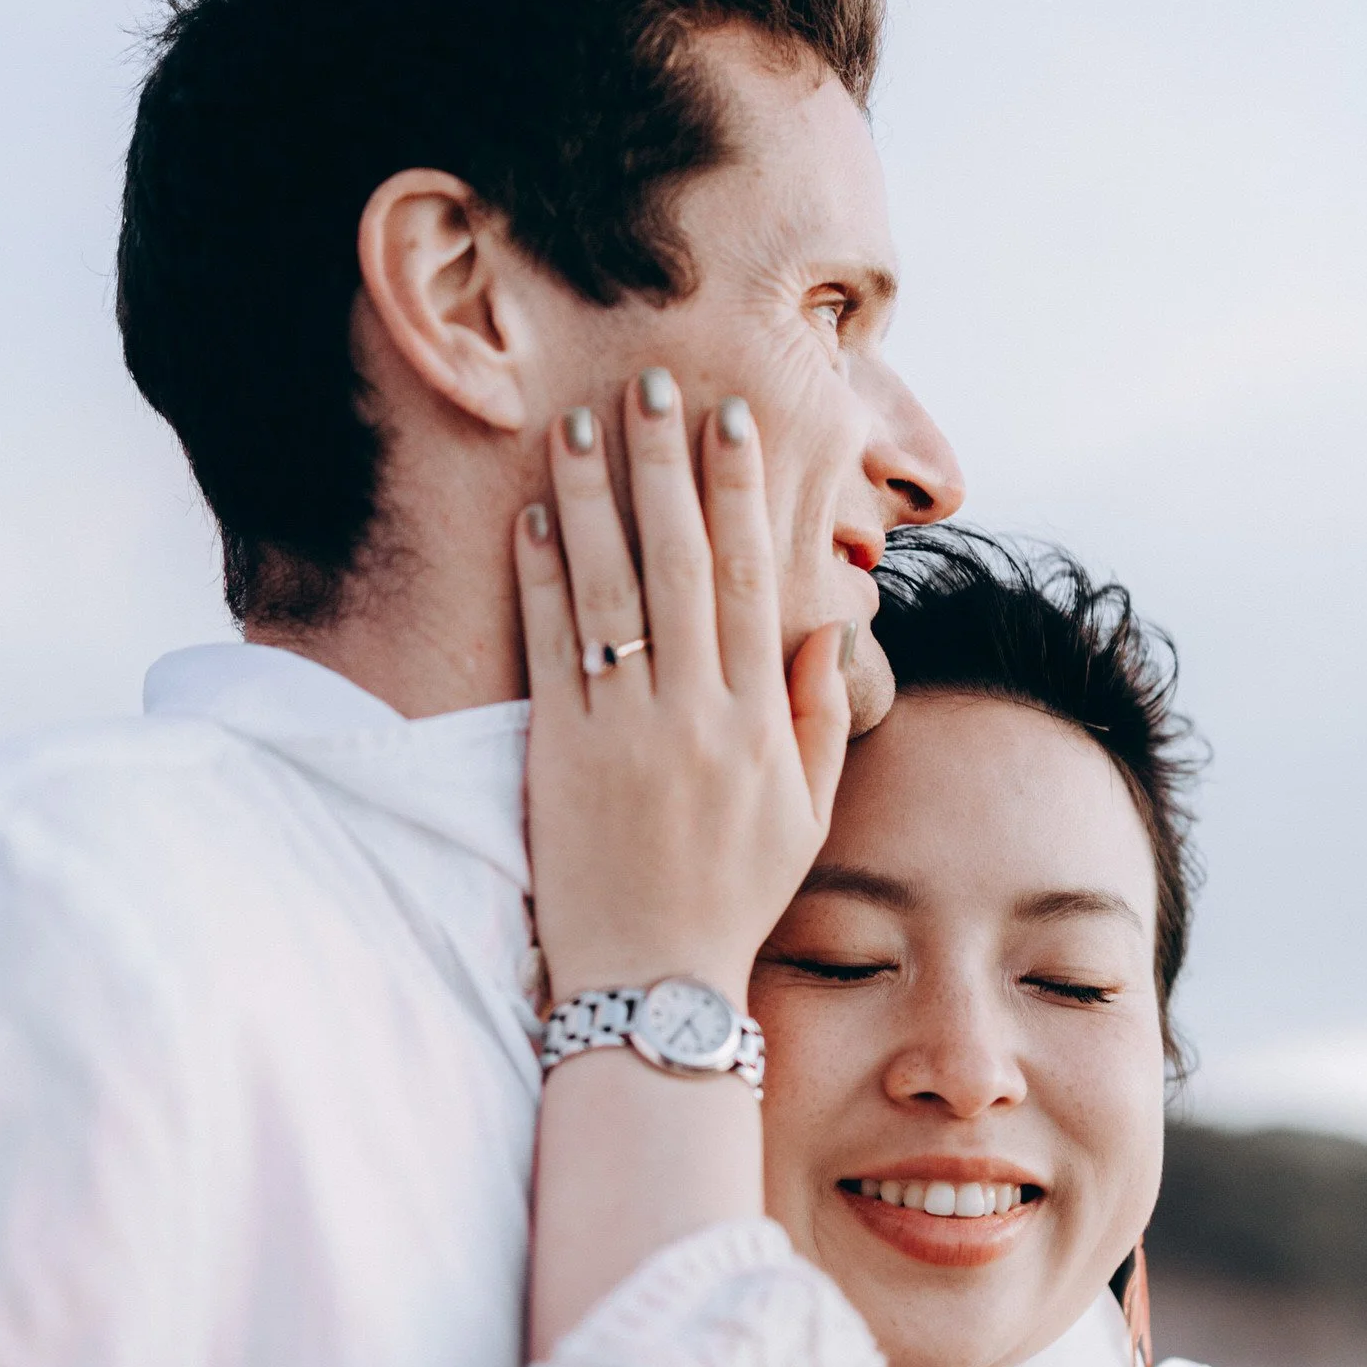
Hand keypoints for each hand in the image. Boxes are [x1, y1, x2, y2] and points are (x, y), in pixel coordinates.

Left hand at [516, 372, 851, 1010]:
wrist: (652, 981)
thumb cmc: (733, 896)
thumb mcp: (806, 813)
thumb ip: (822, 718)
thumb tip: (828, 628)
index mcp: (762, 721)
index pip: (752, 580)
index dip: (740, 495)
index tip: (732, 423)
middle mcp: (698, 714)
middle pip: (679, 563)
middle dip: (666, 466)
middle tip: (654, 384)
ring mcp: (626, 731)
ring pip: (610, 590)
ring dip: (596, 498)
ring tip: (581, 422)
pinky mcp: (563, 753)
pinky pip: (550, 647)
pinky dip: (543, 576)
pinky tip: (538, 514)